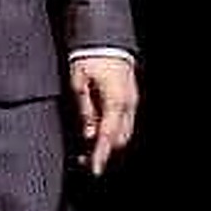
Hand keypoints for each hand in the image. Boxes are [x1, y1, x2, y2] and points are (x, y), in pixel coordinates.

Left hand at [70, 54, 138, 175]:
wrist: (106, 41)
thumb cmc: (89, 58)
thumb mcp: (78, 81)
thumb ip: (84, 108)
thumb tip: (88, 134)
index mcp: (115, 101)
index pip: (108, 135)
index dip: (101, 154)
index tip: (93, 169)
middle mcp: (128, 105)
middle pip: (119, 139)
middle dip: (103, 153)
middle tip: (82, 162)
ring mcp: (131, 103)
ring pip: (123, 134)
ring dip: (107, 145)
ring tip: (85, 153)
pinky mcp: (129, 101)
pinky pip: (123, 124)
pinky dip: (111, 134)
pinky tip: (95, 137)